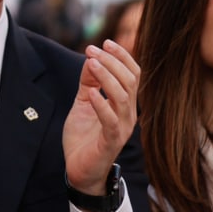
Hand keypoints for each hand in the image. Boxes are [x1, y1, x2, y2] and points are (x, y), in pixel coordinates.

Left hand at [63, 40, 137, 193]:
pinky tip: (91, 93)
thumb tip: (91, 58)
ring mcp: (122, 128)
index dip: (122, 57)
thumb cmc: (84, 136)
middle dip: (112, 62)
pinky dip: (102, 104)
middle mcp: (128, 114)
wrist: (79, 169)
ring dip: (107, 78)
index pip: (133, 75)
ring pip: (124, 98)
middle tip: (92, 49)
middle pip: (130, 82)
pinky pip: (111, 121)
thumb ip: (88, 82)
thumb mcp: (84, 102)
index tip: (105, 42)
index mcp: (124, 104)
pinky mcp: (111, 142)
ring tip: (92, 63)